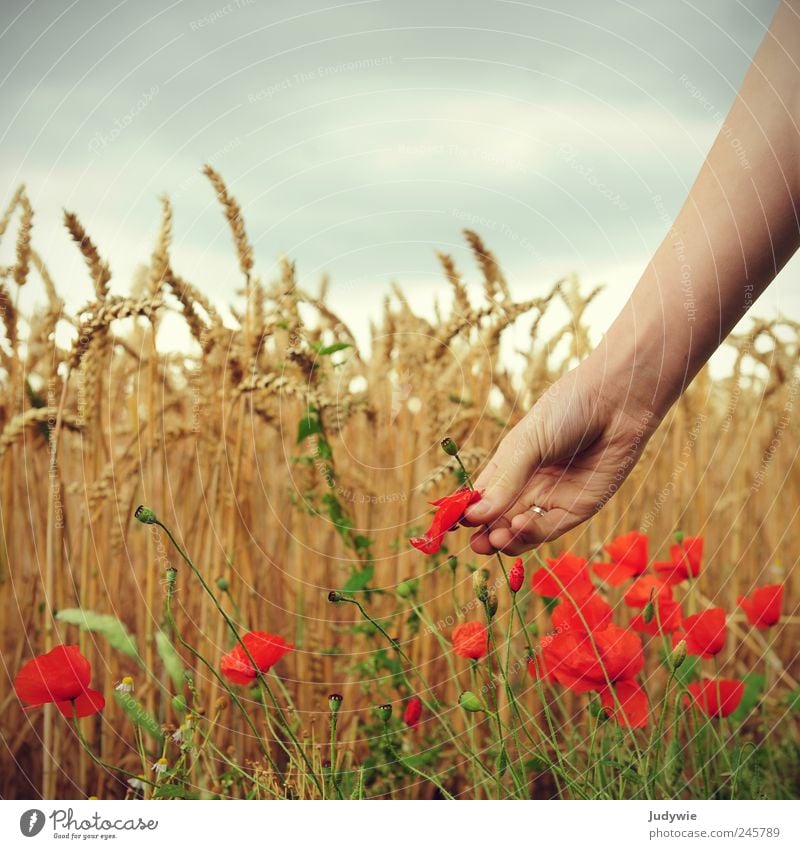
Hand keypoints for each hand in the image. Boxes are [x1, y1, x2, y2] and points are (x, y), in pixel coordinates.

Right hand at [463, 353, 659, 554]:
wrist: (616, 401)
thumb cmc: (567, 409)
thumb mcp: (527, 443)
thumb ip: (504, 481)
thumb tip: (473, 516)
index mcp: (509, 465)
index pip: (482, 496)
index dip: (467, 512)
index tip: (453, 525)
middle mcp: (529, 485)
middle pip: (500, 520)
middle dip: (486, 535)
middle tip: (476, 546)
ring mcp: (554, 498)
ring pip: (524, 531)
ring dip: (507, 540)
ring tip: (495, 540)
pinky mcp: (579, 507)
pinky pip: (551, 529)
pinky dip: (533, 534)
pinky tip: (519, 527)